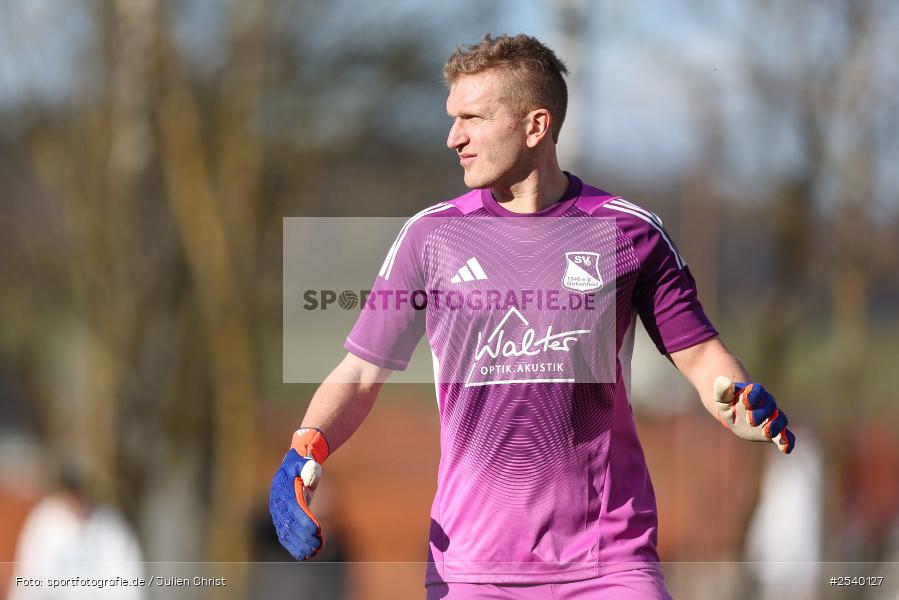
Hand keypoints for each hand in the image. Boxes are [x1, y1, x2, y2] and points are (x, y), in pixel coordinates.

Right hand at [270, 428, 329, 559]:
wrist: (290, 468)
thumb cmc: (301, 465)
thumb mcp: (304, 461)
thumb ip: (307, 467)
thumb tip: (310, 476)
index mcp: (284, 489)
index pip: (294, 508)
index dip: (305, 520)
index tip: (318, 530)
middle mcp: (278, 504)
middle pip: (290, 524)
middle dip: (305, 536)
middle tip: (319, 544)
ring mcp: (278, 514)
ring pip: (286, 534)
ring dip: (300, 545)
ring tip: (315, 552)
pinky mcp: (281, 520)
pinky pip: (285, 537)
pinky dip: (294, 547)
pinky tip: (306, 554)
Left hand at [713, 376, 794, 453]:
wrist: (736, 416)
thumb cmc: (729, 404)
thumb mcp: (722, 398)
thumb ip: (722, 390)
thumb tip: (722, 381)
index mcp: (754, 392)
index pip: (757, 390)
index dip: (752, 395)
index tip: (744, 402)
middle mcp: (766, 403)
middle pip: (770, 405)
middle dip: (761, 413)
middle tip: (750, 421)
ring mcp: (772, 417)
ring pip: (780, 419)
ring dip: (776, 426)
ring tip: (767, 433)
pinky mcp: (775, 431)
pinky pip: (787, 435)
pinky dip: (788, 441)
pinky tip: (785, 449)